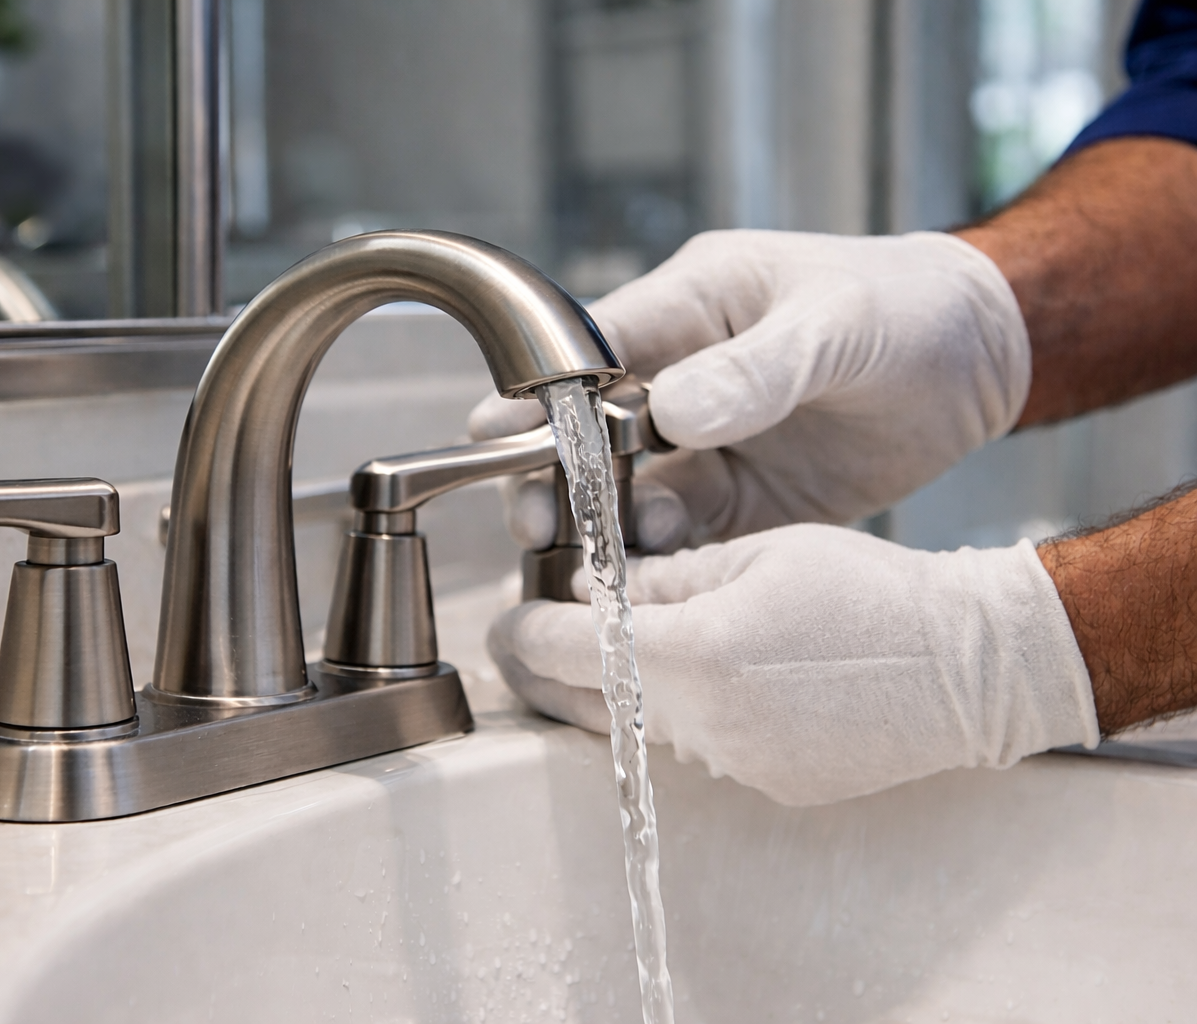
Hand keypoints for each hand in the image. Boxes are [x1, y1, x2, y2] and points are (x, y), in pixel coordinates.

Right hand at [470, 229, 1029, 547]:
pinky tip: (653, 580)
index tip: (493, 433)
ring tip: (599, 562)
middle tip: (537, 520)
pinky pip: (690, 534)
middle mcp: (686, 376)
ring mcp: (714, 442)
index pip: (591, 349)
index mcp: (692, 307)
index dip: (537, 392)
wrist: (987, 358)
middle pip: (591, 431)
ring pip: (631, 490)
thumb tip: (673, 412)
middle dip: (557, 474)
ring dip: (609, 526)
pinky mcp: (748, 498)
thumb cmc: (909, 307)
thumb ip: (760, 368)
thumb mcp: (838, 324)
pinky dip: (665, 559)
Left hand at [487, 524, 1097, 805]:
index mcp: (698, 656)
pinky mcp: (768, 784)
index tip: (504, 619)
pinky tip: (692, 681)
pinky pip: (693, 748)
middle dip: (544, 670)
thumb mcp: (759, 553)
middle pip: (586, 702)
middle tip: (522, 642)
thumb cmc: (873, 591)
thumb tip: (594, 589)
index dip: (524, 632)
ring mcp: (737, 764)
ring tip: (606, 651)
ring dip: (610, 693)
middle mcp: (707, 725)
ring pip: (635, 728)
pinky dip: (674, 715)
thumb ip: (665, 577)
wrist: (971, 665)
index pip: (572, 649)